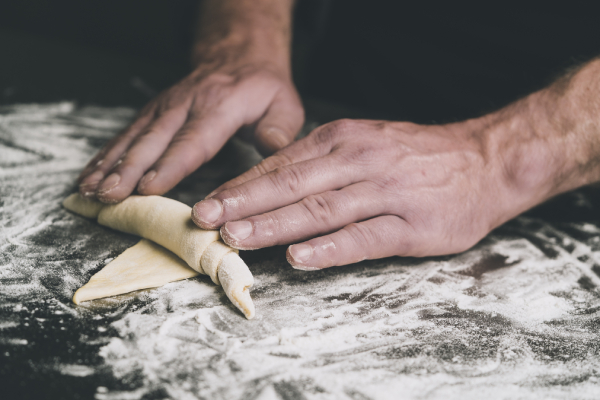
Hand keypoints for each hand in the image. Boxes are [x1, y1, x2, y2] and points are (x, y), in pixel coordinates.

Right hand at [77, 54, 303, 202]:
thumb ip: (279, 128)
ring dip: (109, 164)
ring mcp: (164, 107)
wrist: (238, 55)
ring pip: (133, 137)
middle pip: (153, 141)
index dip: (170, 165)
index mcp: (218, 106)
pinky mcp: (153, 112)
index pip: (192, 140)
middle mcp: (185, 105)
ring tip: (89, 190)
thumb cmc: (262, 88)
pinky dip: (105, 155)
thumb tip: (271, 147)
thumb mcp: (284, 103)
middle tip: (108, 195)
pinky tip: (89, 175)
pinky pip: (126, 134)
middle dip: (128, 170)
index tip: (148, 187)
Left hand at [191, 117, 530, 269]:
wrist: (485, 161)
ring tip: (238, 238)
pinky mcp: (410, 225)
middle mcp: (359, 161)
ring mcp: (385, 192)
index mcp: (343, 139)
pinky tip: (300, 257)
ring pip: (320, 209)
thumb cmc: (417, 156)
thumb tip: (270, 179)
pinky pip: (364, 237)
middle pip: (291, 184)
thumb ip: (321, 160)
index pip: (281, 164)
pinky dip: (329, 248)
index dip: (241, 185)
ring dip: (275, 225)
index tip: (208, 202)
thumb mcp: (365, 141)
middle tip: (205, 221)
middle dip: (244, 203)